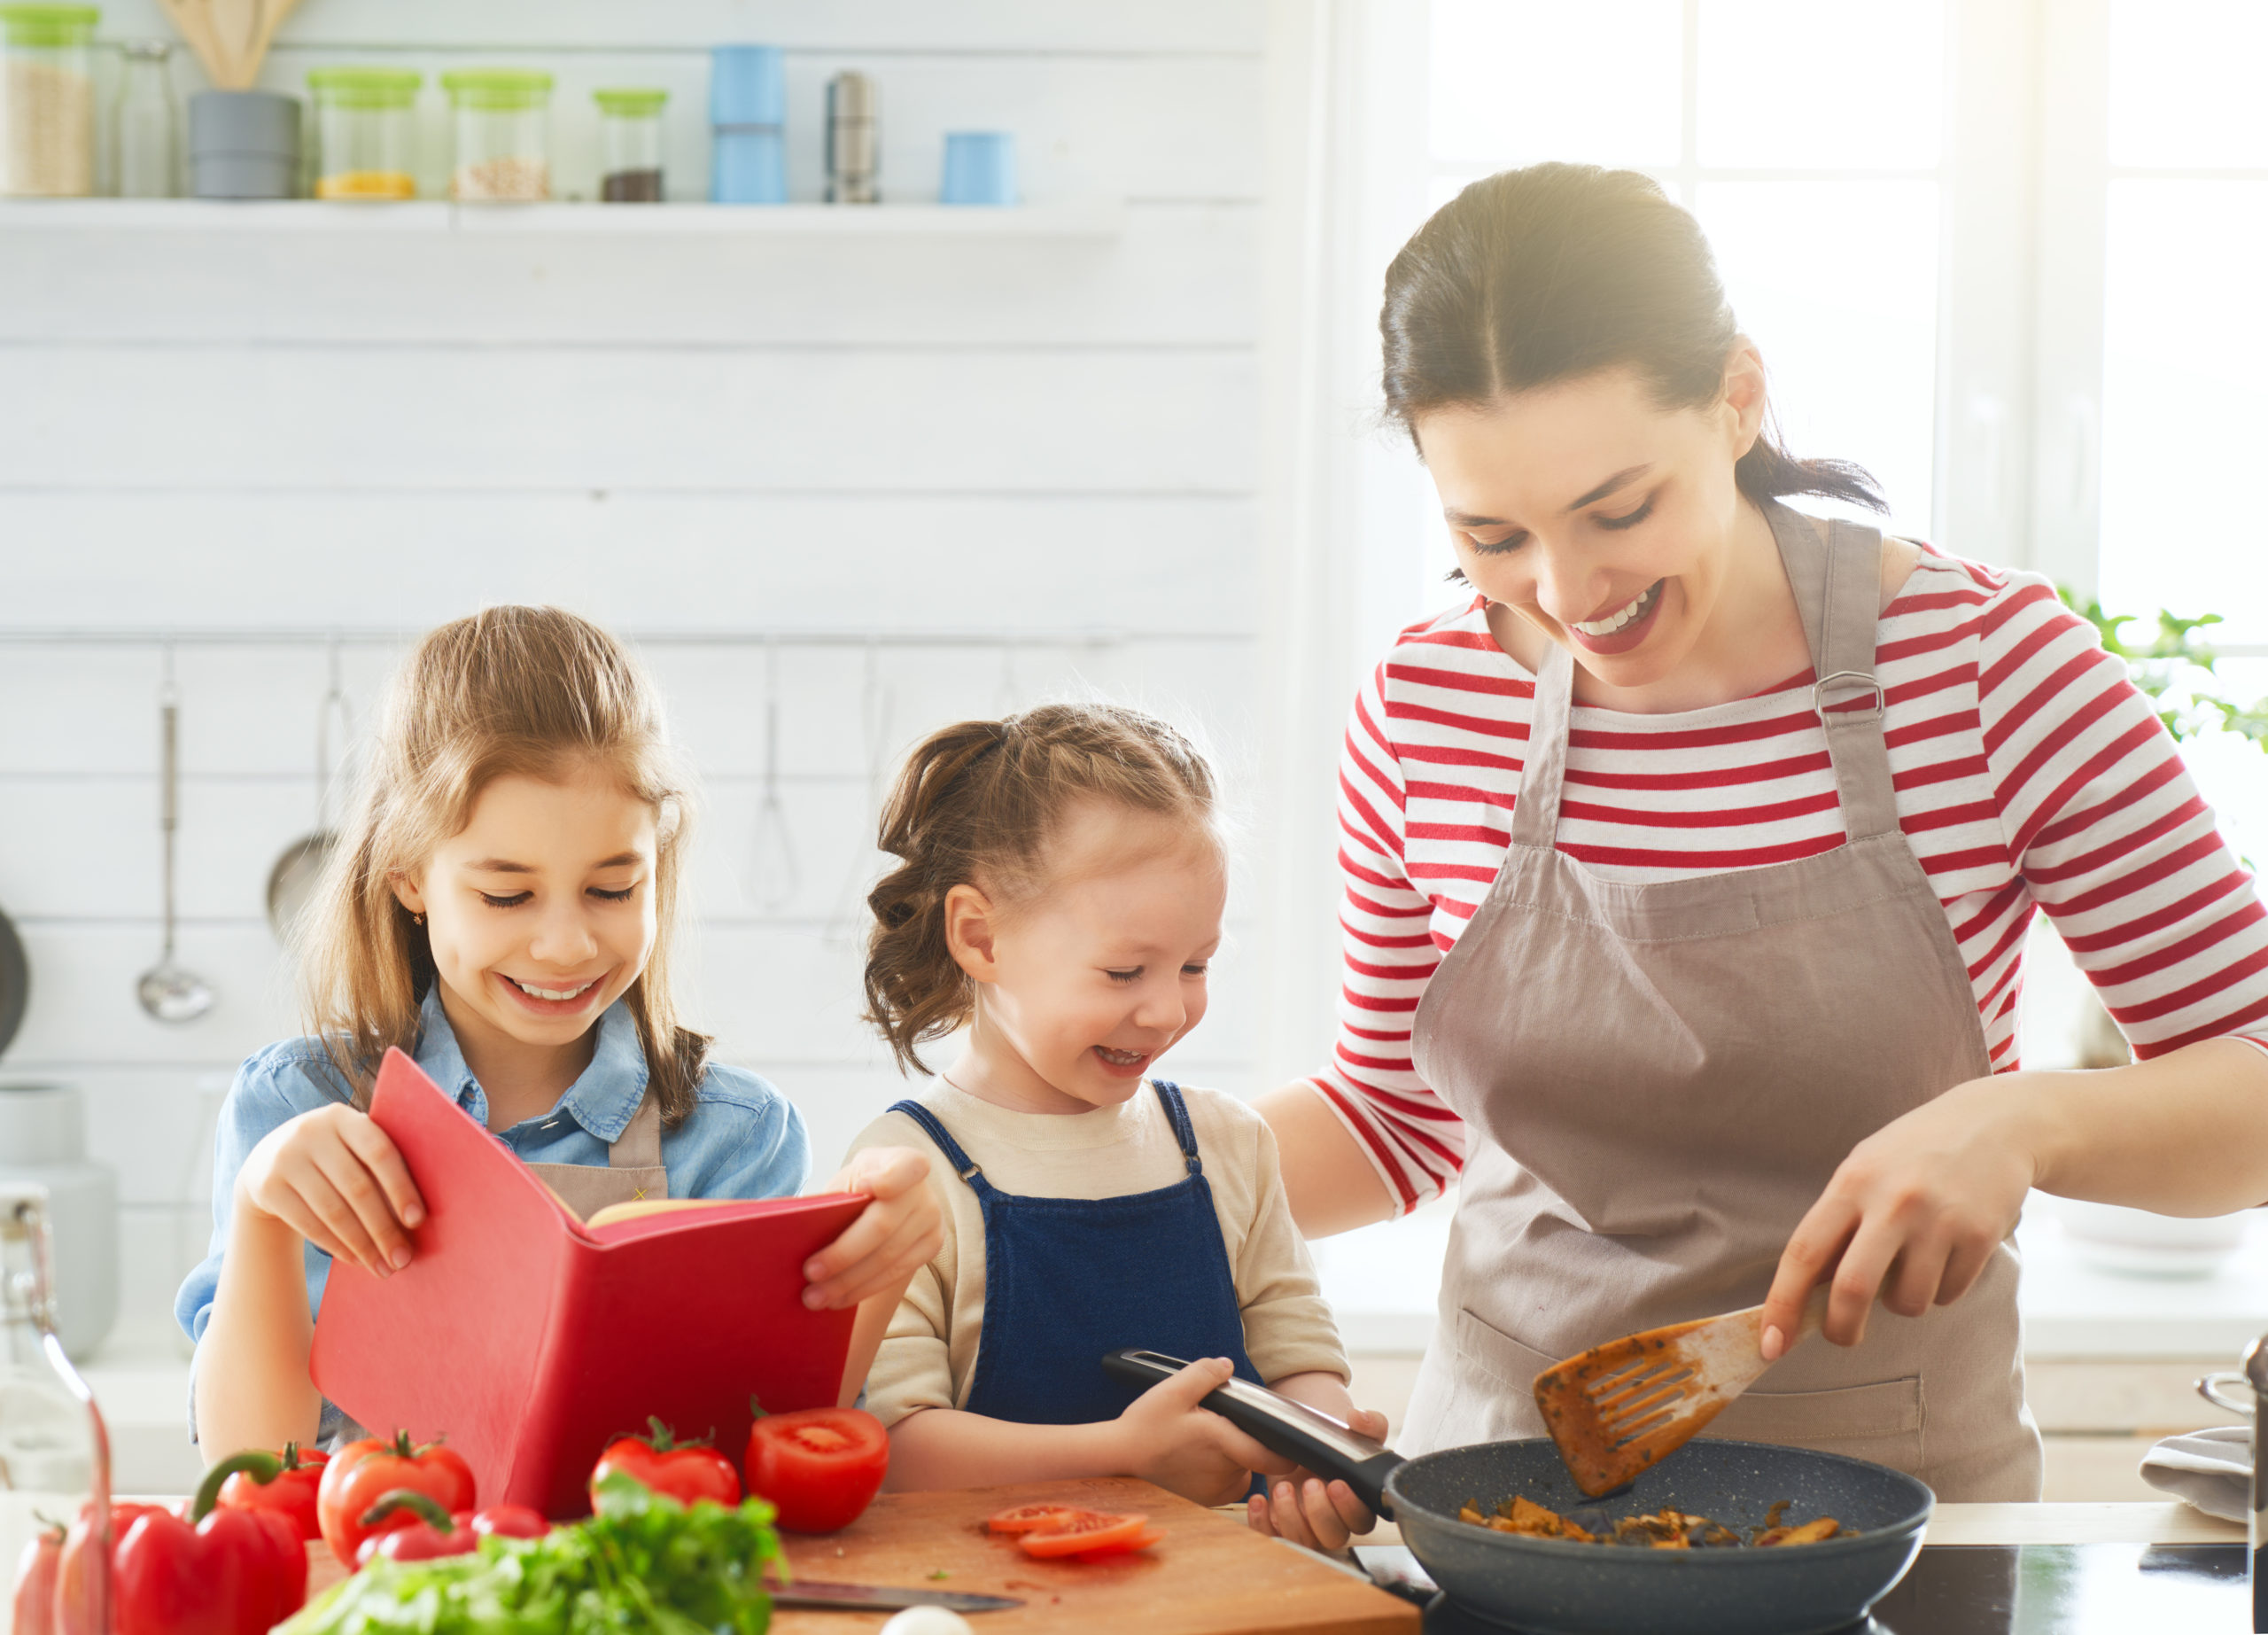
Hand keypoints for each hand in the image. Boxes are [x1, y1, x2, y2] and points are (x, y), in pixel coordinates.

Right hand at [235, 1104, 425, 1277]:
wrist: (267, 1161)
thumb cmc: (332, 1158)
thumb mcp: (350, 1147)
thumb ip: (379, 1166)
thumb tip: (417, 1218)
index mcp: (344, 1118)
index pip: (379, 1152)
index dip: (400, 1187)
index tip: (418, 1221)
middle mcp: (311, 1132)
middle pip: (357, 1187)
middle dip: (384, 1228)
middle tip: (402, 1258)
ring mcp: (285, 1158)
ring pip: (333, 1211)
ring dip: (362, 1244)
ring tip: (382, 1267)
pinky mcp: (267, 1187)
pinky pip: (309, 1223)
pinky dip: (336, 1245)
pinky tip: (356, 1260)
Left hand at [802, 1146, 942, 1309]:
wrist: (888, 1199)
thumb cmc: (858, 1188)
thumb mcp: (848, 1181)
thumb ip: (835, 1199)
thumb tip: (799, 1229)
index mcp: (904, 1161)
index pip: (906, 1167)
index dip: (888, 1179)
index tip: (862, 1188)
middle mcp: (924, 1190)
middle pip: (883, 1225)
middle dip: (843, 1253)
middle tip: (809, 1273)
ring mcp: (933, 1220)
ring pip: (887, 1258)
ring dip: (847, 1282)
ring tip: (814, 1298)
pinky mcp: (932, 1247)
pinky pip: (895, 1274)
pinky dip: (863, 1289)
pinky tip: (838, 1299)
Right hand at [1114, 1357, 1296, 1506]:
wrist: (1121, 1455)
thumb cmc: (1146, 1424)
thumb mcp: (1174, 1389)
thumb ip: (1205, 1373)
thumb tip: (1228, 1365)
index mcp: (1221, 1443)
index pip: (1270, 1458)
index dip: (1287, 1454)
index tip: (1294, 1447)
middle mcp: (1222, 1472)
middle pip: (1255, 1460)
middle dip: (1248, 1442)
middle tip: (1222, 1425)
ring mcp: (1212, 1490)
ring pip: (1243, 1473)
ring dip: (1236, 1459)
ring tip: (1209, 1442)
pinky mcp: (1203, 1499)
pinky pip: (1227, 1486)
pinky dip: (1223, 1473)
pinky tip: (1202, 1458)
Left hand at [1245, 1407, 1387, 1552]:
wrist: (1306, 1443)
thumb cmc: (1337, 1444)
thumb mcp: (1357, 1431)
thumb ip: (1370, 1424)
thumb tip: (1359, 1418)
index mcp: (1359, 1504)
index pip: (1361, 1520)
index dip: (1350, 1508)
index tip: (1337, 1484)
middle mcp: (1335, 1522)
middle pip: (1333, 1536)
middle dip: (1320, 1513)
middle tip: (1310, 1483)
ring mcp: (1308, 1527)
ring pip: (1303, 1540)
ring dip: (1290, 1518)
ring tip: (1282, 1488)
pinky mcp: (1282, 1525)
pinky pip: (1272, 1535)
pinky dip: (1261, 1523)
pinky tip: (1258, 1500)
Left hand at [1760, 1077, 2034, 1356]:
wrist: (1993, 1124)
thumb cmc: (1912, 1155)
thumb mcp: (1863, 1171)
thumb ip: (1837, 1225)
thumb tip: (1807, 1293)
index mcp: (1851, 1183)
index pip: (1804, 1253)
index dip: (1782, 1304)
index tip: (1770, 1345)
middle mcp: (1892, 1201)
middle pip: (1853, 1288)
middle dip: (1841, 1328)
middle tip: (1842, 1337)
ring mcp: (1939, 1219)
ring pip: (1907, 1302)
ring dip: (1902, 1302)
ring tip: (1910, 1266)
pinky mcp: (1980, 1236)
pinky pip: (1948, 1295)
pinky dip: (1940, 1290)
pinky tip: (1947, 1253)